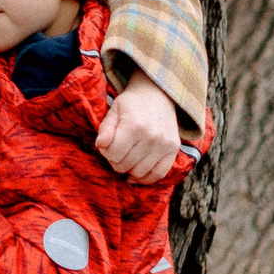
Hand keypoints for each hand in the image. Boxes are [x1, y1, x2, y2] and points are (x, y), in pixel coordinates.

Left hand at [96, 67, 180, 183]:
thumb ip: (105, 129)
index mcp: (134, 125)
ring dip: (128, 169)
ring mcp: (164, 144)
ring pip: (140, 172)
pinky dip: (146, 178)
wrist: (157, 95)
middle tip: (115, 152)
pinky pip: (159, 174)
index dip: (105, 152)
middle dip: (115, 161)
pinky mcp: (174, 149)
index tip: (106, 145)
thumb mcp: (114, 110)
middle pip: (125, 164)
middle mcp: (151, 136)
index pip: (113, 154)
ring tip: (125, 159)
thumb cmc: (131, 104)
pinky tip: (135, 175)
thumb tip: (100, 146)